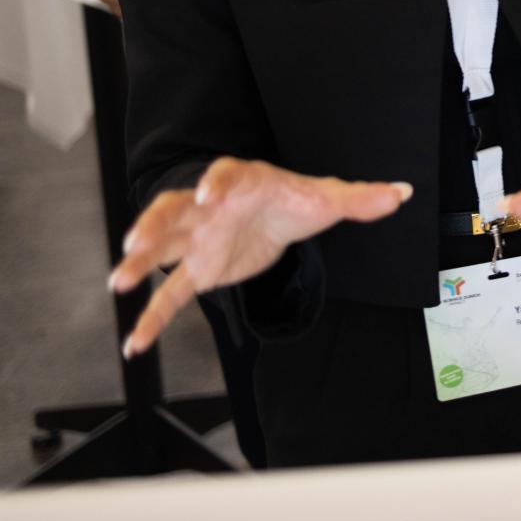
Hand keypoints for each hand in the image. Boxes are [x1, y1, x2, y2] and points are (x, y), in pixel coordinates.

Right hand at [109, 158, 411, 357]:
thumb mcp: (327, 197)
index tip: (205, 195)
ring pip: (162, 247)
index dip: (213, 183)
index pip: (223, 175)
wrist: (274, 214)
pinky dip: (153, 319)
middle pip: (173, 208)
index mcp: (241, 182)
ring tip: (119, 282)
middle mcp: (208, 207)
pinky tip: (135, 345)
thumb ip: (360, 198)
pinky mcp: (198, 271)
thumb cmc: (293, 198)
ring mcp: (197, 238)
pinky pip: (171, 296)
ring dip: (141, 263)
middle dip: (154, 223)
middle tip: (135, 241)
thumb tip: (401, 194)